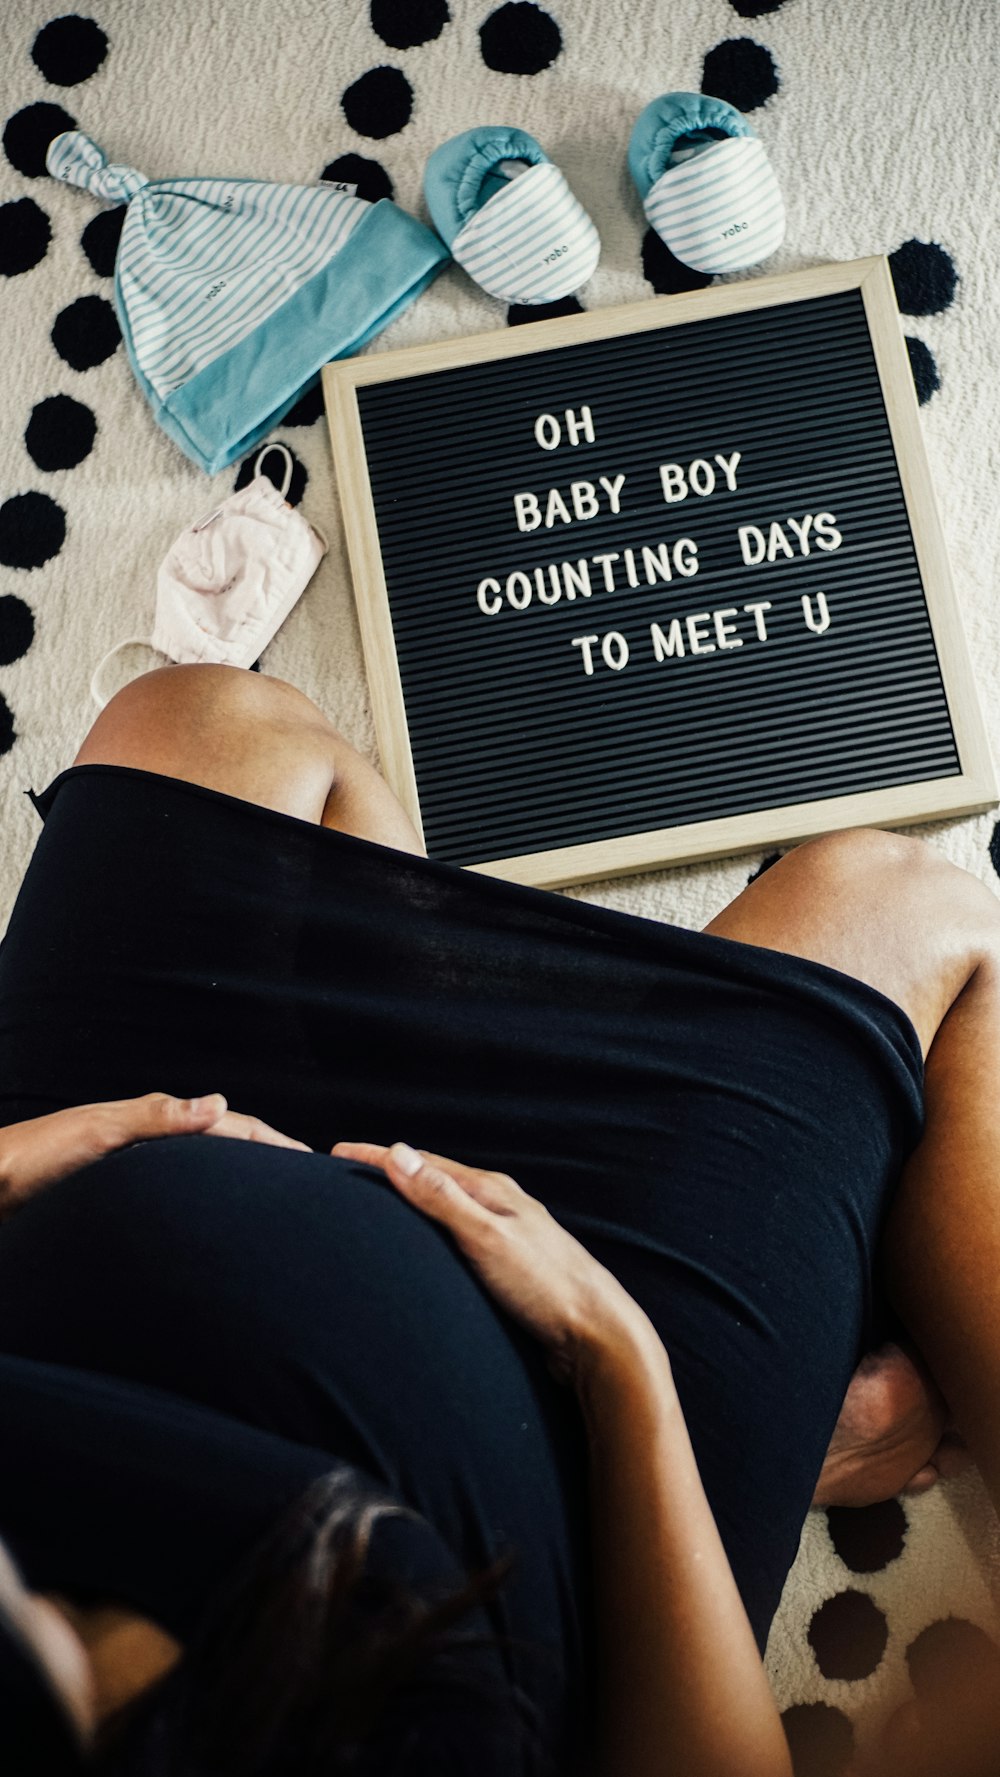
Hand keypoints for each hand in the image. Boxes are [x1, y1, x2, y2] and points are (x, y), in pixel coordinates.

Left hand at [0, 1092, 309, 1217]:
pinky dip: (215, 1202)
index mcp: (153, 1120)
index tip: (315, 1160)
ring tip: (281, 1202)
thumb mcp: (98, 1131)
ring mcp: (140, 1168)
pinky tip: (220, 1222)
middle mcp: (152, 1141)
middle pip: (226, 1148)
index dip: (274, 1143)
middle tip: (314, 1182)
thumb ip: (158, 1117)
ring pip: (209, 1172)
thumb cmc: (32, 1159)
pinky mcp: (125, 1196)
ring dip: (245, 1181)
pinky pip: (187, 1196)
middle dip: (270, 1159)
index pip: (232, 1127)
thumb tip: (222, 1105)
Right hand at [331, 1139, 655, 1385]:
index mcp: (493, 1191)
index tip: (336, 1154)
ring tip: (380, 1208)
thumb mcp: (485, 1237)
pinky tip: (425, 1251)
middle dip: (393, 1175)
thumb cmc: (546, 1286)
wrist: (599, 1336)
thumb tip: (397, 1154)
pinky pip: (459, 1241)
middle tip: (349, 1176)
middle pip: (436, 1182)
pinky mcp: (511, 1270)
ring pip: (449, 1212)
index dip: (379, 1158)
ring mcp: (508, 1237)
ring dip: (414, 1205)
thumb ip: (440, 1197)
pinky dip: (432, 1235)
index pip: (423, 1164)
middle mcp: (501, 1207)